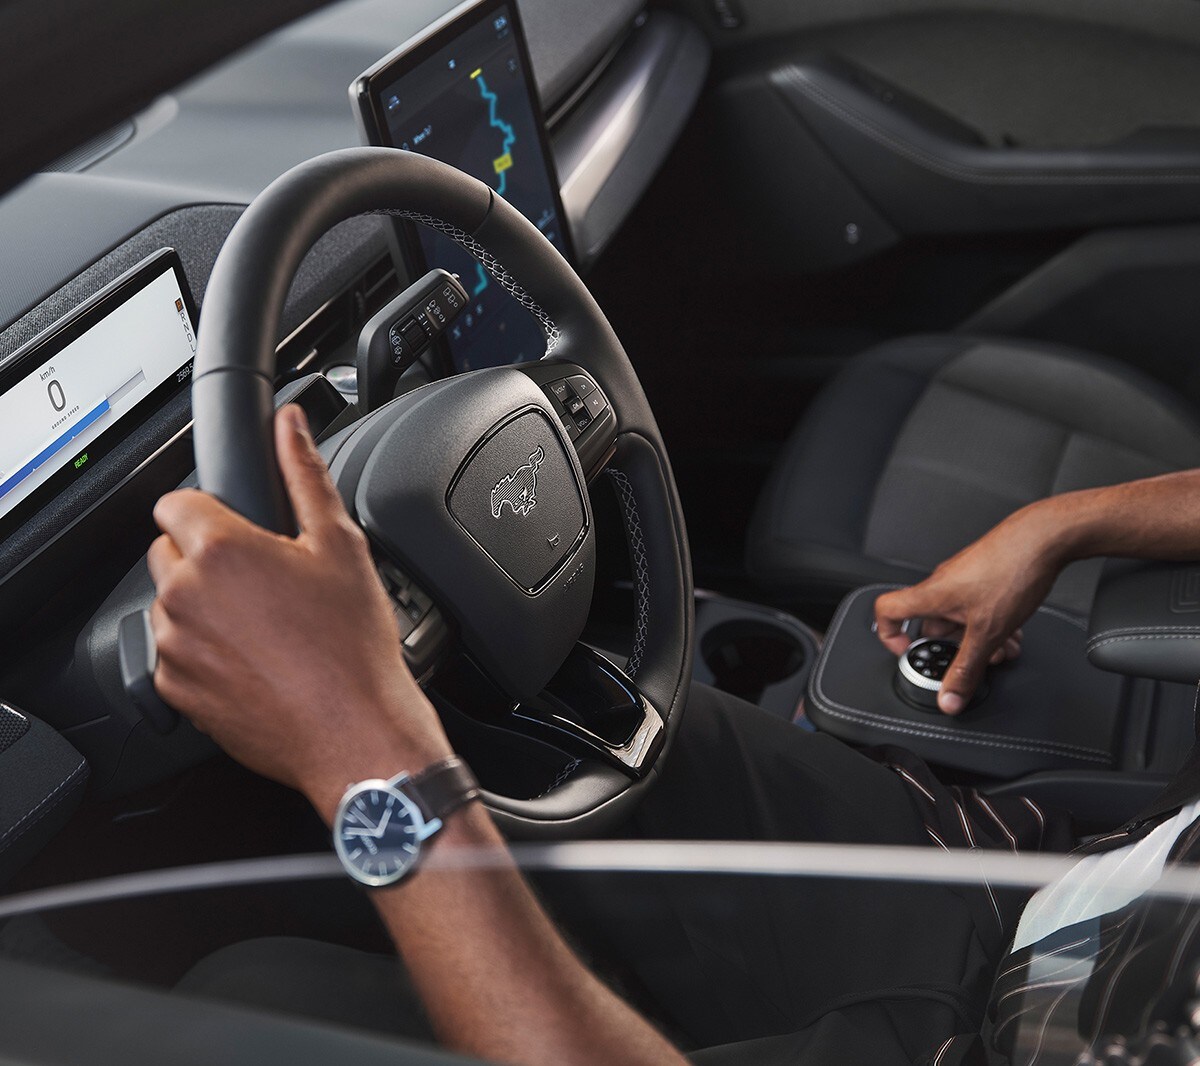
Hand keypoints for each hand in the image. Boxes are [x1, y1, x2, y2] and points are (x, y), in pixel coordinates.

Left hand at [148, 405, 452, 820]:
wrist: (354, 731)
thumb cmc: (353, 646)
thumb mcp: (342, 546)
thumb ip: (305, 474)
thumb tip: (289, 425)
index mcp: (222, 549)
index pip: (175, 501)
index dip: (211, 509)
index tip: (242, 530)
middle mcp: (184, 595)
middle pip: (168, 550)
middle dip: (207, 557)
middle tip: (266, 580)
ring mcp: (174, 646)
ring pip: (172, 603)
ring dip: (204, 604)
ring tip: (266, 625)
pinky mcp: (175, 690)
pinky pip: (175, 653)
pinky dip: (204, 651)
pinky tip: (256, 659)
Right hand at [874, 505, 1065, 714]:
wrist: (1045, 535)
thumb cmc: (1013, 569)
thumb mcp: (988, 632)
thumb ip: (966, 669)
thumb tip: (949, 698)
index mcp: (931, 594)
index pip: (886, 611)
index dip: (889, 636)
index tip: (908, 653)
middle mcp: (942, 584)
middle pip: (932, 624)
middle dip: (954, 649)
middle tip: (975, 662)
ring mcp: (963, 578)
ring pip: (960, 618)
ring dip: (978, 640)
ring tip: (1004, 650)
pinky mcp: (983, 575)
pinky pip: (976, 607)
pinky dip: (990, 624)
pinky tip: (1014, 632)